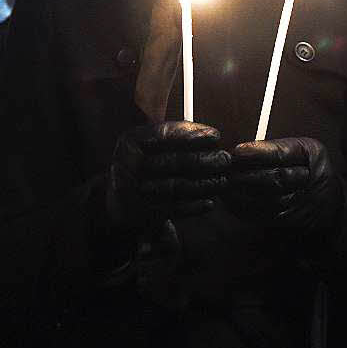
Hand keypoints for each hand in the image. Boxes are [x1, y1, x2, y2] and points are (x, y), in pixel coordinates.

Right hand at [107, 121, 229, 230]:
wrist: (119, 201)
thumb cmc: (148, 164)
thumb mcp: (153, 144)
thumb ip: (179, 135)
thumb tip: (213, 136)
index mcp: (130, 141)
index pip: (165, 135)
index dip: (194, 135)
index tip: (216, 136)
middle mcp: (126, 164)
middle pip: (174, 162)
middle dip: (205, 160)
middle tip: (226, 159)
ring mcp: (129, 190)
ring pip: (175, 186)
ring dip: (204, 184)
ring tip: (223, 181)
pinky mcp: (137, 213)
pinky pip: (171, 209)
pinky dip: (193, 206)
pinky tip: (210, 202)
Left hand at [225, 137, 340, 234]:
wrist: (328, 200)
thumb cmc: (307, 167)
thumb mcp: (301, 148)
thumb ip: (276, 148)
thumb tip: (240, 151)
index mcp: (311, 155)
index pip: (284, 154)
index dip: (259, 153)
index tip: (238, 150)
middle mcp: (307, 180)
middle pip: (276, 178)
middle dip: (247, 173)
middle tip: (225, 168)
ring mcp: (298, 202)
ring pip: (268, 199)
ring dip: (242, 192)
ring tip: (224, 183)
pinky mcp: (287, 218)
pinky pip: (263, 215)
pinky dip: (243, 207)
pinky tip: (229, 199)